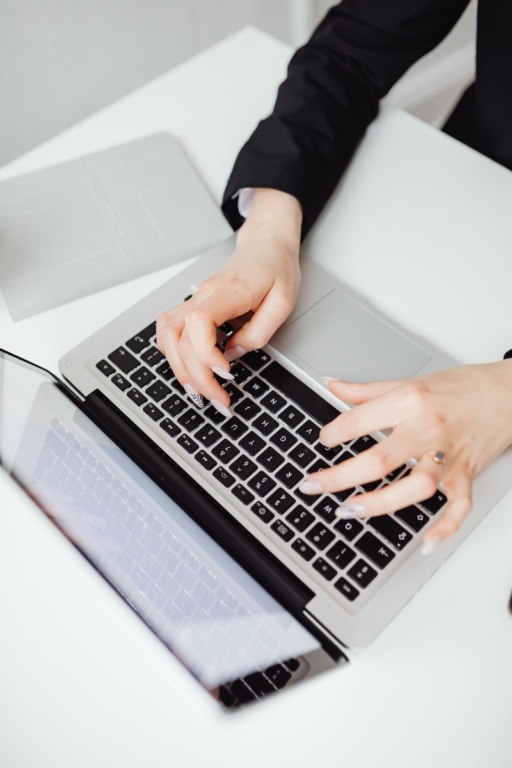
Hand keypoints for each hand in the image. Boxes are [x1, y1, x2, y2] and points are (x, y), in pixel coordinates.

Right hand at [156, 188, 301, 410]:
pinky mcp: (193, 307)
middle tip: (219, 401)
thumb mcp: (283, 302)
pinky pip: (169, 331)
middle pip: (180, 340)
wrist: (266, 245)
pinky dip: (173, 355)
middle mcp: (203, 295)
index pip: (198, 322)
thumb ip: (259, 331)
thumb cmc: (276, 269)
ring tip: (199, 392)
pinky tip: (188, 370)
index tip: (226, 373)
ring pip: (167, 337)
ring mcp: (194, 301)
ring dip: (179, 369)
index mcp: (227, 292)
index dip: (206, 354)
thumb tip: (234, 353)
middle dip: (197, 377)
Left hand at [300, 362, 511, 552]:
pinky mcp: (467, 474)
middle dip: (340, 476)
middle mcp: (428, 429)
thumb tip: (332, 385)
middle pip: (379, 459)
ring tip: (349, 510)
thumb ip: (367, 390)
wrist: (509, 392)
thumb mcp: (409, 381)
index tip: (322, 441)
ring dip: (380, 503)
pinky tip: (426, 543)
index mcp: (411, 401)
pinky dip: (445, 527)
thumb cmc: (462, 387)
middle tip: (313, 485)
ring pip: (415, 487)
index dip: (334, 433)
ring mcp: (449, 455)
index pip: (360, 420)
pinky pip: (458, 507)